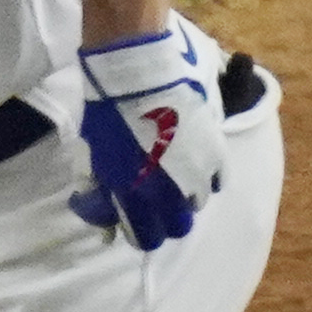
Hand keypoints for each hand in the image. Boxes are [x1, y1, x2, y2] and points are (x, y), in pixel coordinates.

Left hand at [67, 19, 226, 250]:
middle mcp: (169, 193)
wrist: (138, 73)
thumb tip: (104, 229)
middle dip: (167, 218)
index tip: (137, 219)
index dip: (141, 232)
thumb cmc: (108, 113)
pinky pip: (217, 180)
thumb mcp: (94, 158)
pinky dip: (206, 177)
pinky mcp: (216, 151)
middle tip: (157, 198)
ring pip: (198, 204)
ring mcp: (196, 172)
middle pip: (178, 227)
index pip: (146, 239)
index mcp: (134, 197)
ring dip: (186, 196)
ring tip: (175, 175)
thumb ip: (101, 195)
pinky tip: (194, 162)